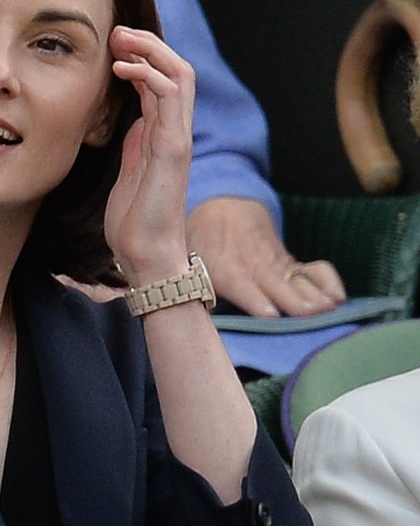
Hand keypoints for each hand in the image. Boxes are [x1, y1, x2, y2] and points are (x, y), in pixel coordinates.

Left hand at [103, 26, 195, 284]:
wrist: (146, 254)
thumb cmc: (135, 219)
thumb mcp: (130, 170)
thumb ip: (136, 143)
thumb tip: (133, 120)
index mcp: (163, 135)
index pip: (164, 82)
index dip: (143, 58)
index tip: (114, 44)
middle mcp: (175, 132)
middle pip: (177, 70)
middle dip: (149, 45)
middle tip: (118, 32)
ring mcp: (177, 139)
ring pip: (180, 77)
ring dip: (151, 51)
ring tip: (121, 40)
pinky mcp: (173, 149)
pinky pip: (169, 100)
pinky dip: (148, 76)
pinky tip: (123, 70)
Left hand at [187, 196, 344, 317]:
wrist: (222, 207)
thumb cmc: (199, 242)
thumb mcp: (187, 260)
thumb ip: (189, 287)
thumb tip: (186, 317)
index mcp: (224, 268)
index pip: (241, 285)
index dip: (255, 299)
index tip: (271, 315)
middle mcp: (253, 266)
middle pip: (276, 285)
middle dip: (294, 301)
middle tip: (311, 315)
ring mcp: (276, 264)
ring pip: (297, 280)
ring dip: (314, 295)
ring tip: (330, 309)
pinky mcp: (291, 263)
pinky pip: (315, 270)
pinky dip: (328, 280)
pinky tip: (339, 297)